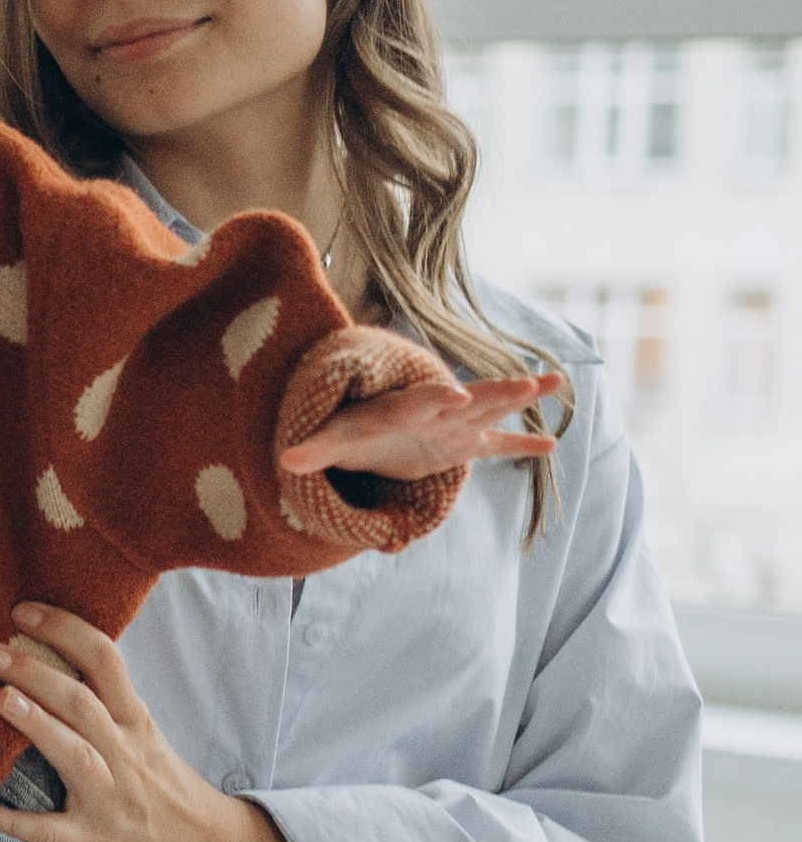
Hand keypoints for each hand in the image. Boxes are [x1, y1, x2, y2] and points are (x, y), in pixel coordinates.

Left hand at [0, 605, 318, 841]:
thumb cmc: (168, 789)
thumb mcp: (146, 736)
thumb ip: (108, 702)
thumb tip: (55, 653)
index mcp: (135, 723)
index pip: (106, 661)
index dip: (66, 630)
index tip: (22, 609)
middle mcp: (125, 755)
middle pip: (82, 703)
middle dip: (36, 672)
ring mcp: (111, 800)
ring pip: (75, 757)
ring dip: (38, 726)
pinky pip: (53, 833)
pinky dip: (16, 823)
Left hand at [282, 367, 561, 482]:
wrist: (360, 428)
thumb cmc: (347, 431)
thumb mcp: (330, 441)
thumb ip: (313, 448)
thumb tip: (285, 460)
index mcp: (400, 408)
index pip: (419, 402)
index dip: (437, 399)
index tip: (458, 395)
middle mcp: (433, 412)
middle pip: (469, 398)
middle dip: (497, 391)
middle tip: (529, 381)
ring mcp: (452, 426)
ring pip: (492, 409)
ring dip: (521, 399)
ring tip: (558, 382)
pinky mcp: (461, 444)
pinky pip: (495, 443)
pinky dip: (520, 445)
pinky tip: (552, 444)